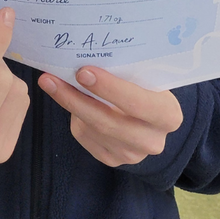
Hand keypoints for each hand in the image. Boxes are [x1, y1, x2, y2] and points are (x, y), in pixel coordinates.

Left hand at [37, 67, 182, 167]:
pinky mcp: (112, 160)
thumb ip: (126, 73)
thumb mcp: (145, 79)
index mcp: (167, 115)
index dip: (109, 88)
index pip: (137, 103)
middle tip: (52, 79)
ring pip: (91, 129)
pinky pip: (85, 137)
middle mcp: (152, 140)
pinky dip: (74, 116)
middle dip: (76, 99)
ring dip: (69, 105)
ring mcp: (131, 154)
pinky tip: (68, 99)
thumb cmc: (144, 87)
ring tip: (52, 83)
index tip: (83, 72)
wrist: (149, 116)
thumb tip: (86, 58)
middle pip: (108, 122)